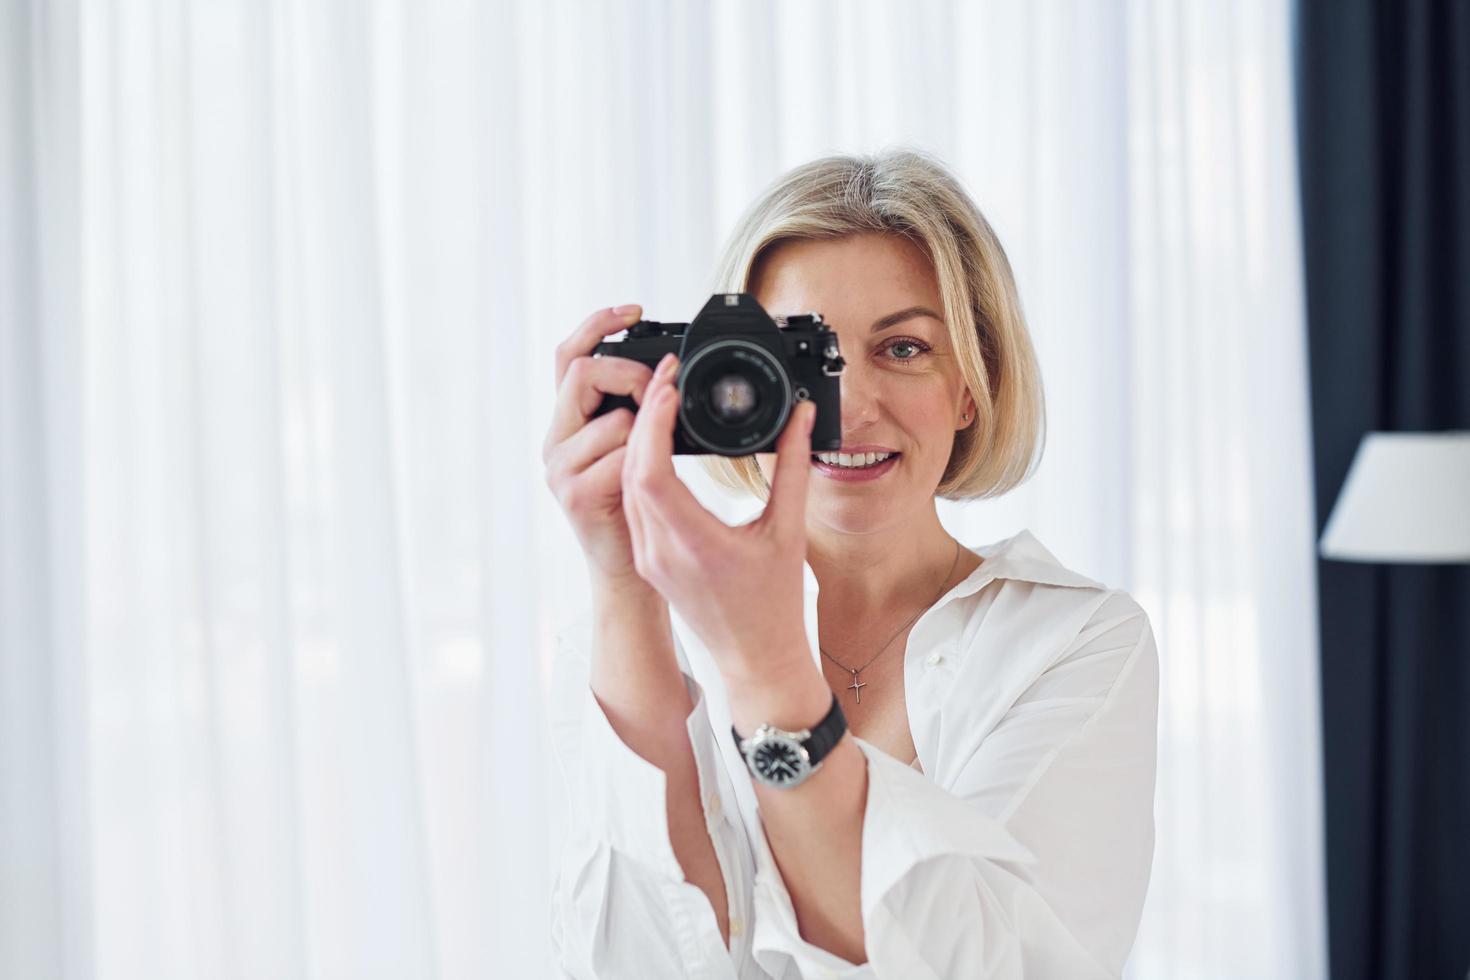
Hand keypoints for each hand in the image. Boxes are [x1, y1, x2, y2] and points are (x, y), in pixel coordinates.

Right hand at [543, 305, 659, 586]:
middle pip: (581, 373)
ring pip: (611, 417)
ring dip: (646, 430)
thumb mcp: (636, 453)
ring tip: (661, 457)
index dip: (596, 325)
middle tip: (660, 389)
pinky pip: (620, 455)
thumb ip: (637, 414)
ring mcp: (561, 468)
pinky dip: (646, 462)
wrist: (631, 573)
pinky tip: (651, 484)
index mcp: (569, 425)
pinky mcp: (574, 493)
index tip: (634, 309)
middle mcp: (556, 441)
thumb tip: (665, 373)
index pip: (568, 356)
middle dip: (628, 373)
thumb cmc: (641, 512)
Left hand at [621, 351, 817, 681]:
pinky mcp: (651, 560)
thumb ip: (793, 467)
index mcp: (694, 544)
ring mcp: (651, 557)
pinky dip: (642, 468)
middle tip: (666, 380)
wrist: (756, 658)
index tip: (669, 386)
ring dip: (640, 442)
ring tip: (662, 403)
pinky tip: (659, 445)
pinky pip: (635, 505)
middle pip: (633, 471)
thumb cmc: (774, 604)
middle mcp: (662, 551)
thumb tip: (800, 416)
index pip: (651, 472)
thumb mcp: (789, 531)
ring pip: (629, 487)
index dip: (652, 423)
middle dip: (645, 419)